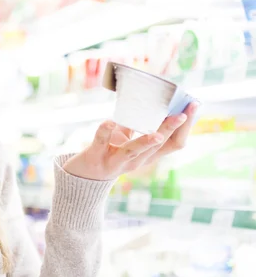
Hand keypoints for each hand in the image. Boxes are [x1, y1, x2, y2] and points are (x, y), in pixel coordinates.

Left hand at [63, 102, 199, 180]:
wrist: (81, 176)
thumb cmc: (107, 152)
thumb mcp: (127, 140)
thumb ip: (137, 124)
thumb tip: (150, 99)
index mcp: (147, 156)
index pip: (175, 143)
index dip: (186, 127)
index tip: (194, 105)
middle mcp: (135, 161)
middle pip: (160, 147)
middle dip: (172, 129)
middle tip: (184, 112)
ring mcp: (115, 161)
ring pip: (134, 150)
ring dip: (146, 141)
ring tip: (157, 133)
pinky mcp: (95, 157)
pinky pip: (101, 143)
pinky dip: (105, 131)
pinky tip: (109, 121)